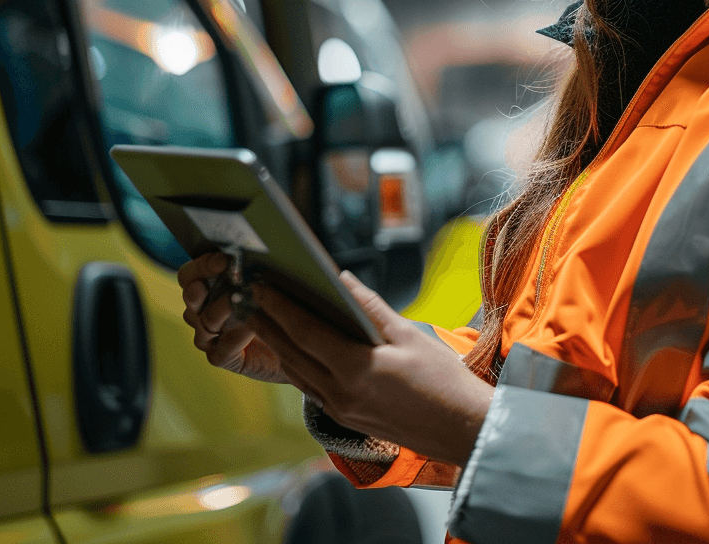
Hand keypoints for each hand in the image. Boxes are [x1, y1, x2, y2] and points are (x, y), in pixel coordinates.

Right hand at [178, 252, 290, 383]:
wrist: (295, 341)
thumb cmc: (280, 304)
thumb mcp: (269, 282)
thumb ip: (255, 269)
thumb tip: (255, 253)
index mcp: (208, 287)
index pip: (189, 275)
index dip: (202, 266)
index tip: (226, 260)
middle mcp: (202, 311)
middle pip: (190, 295)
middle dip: (204, 286)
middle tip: (224, 282)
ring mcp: (209, 337)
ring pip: (204, 321)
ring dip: (225, 309)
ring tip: (245, 302)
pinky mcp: (222, 357)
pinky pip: (221, 348)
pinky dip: (237, 337)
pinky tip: (252, 327)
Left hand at [243, 271, 494, 465]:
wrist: (460, 428)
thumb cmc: (441, 378)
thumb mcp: (408, 333)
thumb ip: (369, 307)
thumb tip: (341, 279)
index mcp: (356, 370)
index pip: (305, 332)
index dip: (279, 306)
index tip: (261, 284)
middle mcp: (340, 393)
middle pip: (291, 352)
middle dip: (267, 322)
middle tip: (248, 294)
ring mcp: (340, 409)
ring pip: (296, 371)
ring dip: (276, 343)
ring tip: (262, 315)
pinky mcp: (345, 416)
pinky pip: (309, 385)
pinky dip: (295, 362)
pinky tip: (291, 346)